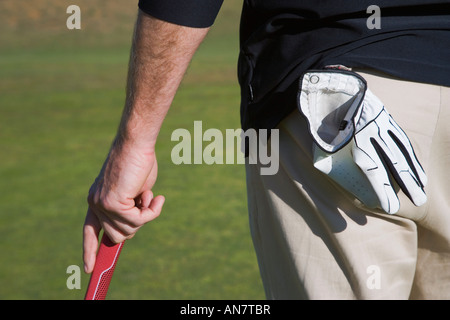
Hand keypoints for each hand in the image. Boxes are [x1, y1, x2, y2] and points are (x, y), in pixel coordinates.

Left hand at [83, 143, 164, 272]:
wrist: (136, 143)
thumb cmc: (138, 162)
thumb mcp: (133, 191)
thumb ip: (130, 208)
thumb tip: (133, 225)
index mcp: (96, 200)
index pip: (89, 231)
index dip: (89, 250)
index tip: (89, 268)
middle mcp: (95, 203)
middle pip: (117, 235)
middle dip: (136, 225)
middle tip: (146, 204)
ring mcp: (103, 204)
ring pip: (129, 230)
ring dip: (146, 216)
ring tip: (151, 197)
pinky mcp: (114, 203)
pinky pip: (139, 220)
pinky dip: (152, 212)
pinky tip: (156, 197)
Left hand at [299, 68, 426, 213]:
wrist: (330, 87)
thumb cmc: (320, 120)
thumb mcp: (321, 144)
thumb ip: (332, 164)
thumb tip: (345, 182)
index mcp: (355, 139)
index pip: (372, 169)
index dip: (383, 190)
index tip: (390, 208)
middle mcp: (373, 132)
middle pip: (394, 161)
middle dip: (407, 183)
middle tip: (420, 201)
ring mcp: (382, 123)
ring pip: (401, 149)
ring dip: (413, 169)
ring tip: (421, 187)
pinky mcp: (385, 116)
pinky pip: (400, 137)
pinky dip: (409, 152)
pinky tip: (415, 164)